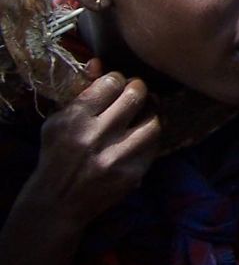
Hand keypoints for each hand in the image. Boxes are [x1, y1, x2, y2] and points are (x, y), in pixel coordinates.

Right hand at [26, 60, 160, 230]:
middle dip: (139, 90)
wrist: (57, 202)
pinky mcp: (132, 174)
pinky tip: (143, 135)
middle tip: (136, 93)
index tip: (117, 85)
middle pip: (136, 96)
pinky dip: (151, 137)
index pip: (112, 82)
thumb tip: (98, 62)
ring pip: (153, 121)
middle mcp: (96, 136)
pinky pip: (154, 146)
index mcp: (75, 119)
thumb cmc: (57, 154)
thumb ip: (80, 91)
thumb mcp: (59, 120)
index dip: (118, 80)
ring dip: (151, 114)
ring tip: (145, 113)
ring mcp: (115, 157)